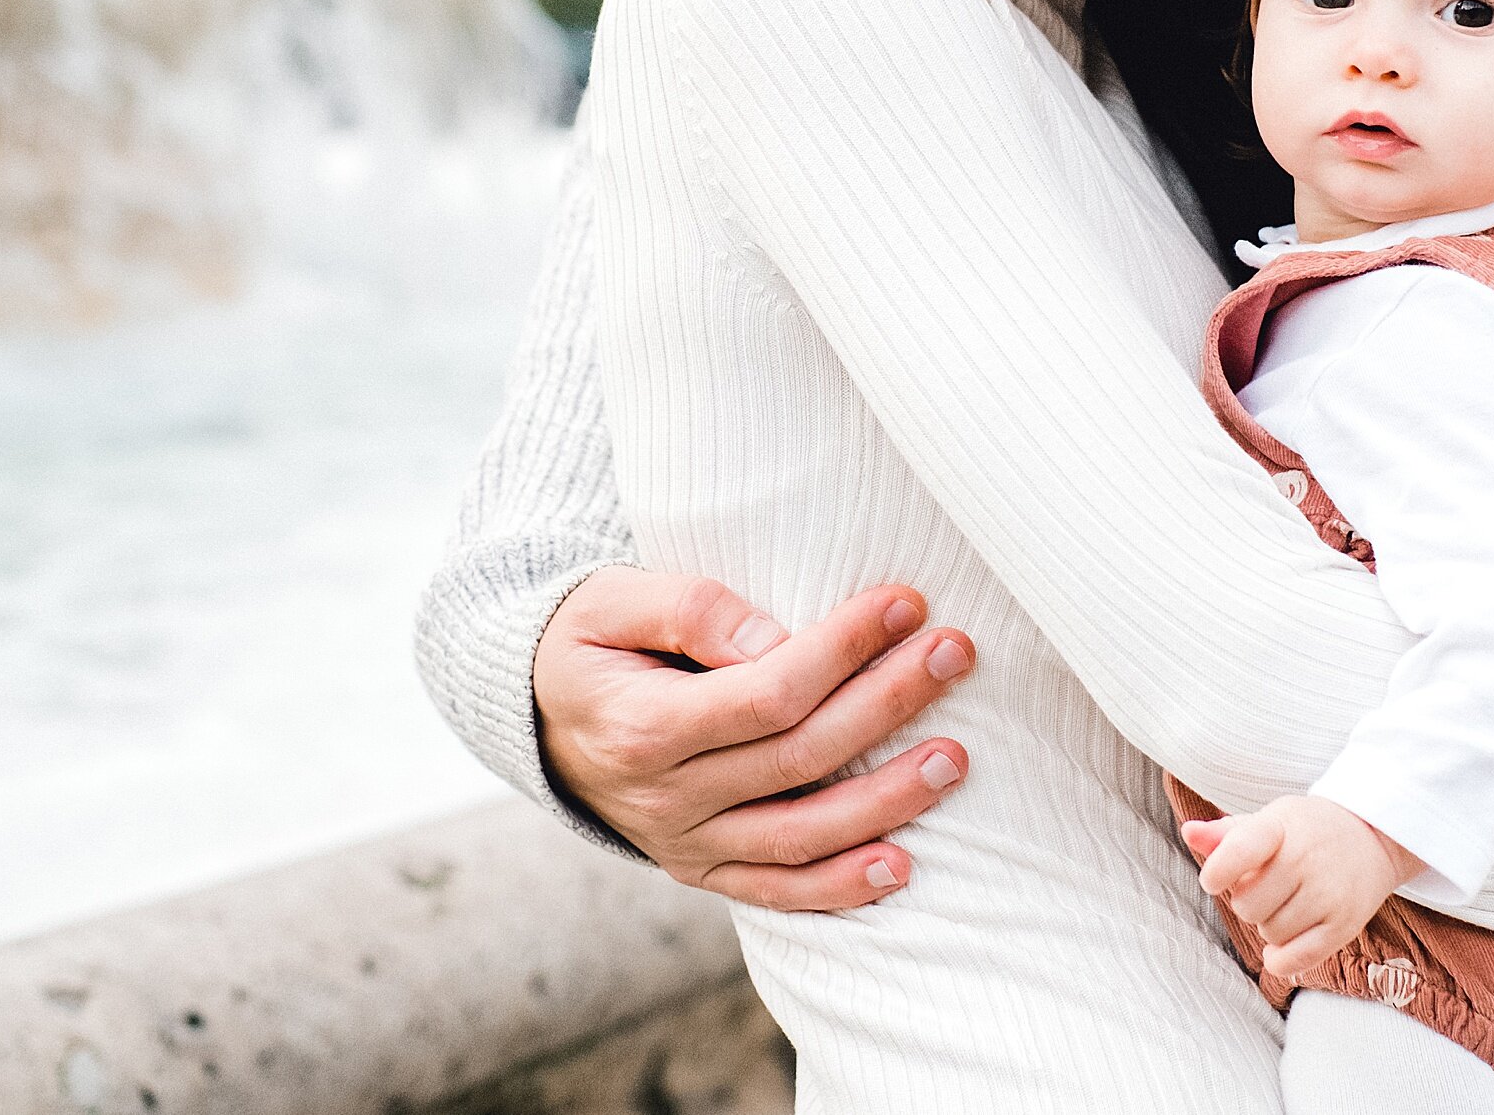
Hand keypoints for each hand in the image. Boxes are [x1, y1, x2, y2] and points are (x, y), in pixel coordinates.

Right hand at [533, 568, 976, 909]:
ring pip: (802, 834)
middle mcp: (666, 799)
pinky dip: (842, 886)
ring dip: (887, 800)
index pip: (767, 694)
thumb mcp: (608, 602)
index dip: (842, 650)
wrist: (537, 717)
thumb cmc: (587, 642)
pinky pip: (779, 891)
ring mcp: (685, 845)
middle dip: (888, 703)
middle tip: (957, 653)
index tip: (906, 603)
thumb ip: (689, 609)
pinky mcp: (703, 871)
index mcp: (643, 727)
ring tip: (954, 757)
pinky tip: (904, 864)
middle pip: (800, 757)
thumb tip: (774, 638)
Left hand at [1182, 796, 1418, 980]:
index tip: (1213, 881)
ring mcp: (1327, 894)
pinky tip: (1279, 948)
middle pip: (1246, 906)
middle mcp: (1305, 859)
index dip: (1218, 871)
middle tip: (1269, 888)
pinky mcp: (1344, 926)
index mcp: (1280, 827)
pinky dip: (1280, 960)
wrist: (1373, 837)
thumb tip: (1189, 833)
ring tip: (1288, 903)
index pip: (1239, 850)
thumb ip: (1226, 834)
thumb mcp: (1270, 821)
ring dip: (1269, 925)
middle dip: (1248, 902)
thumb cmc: (1307, 831)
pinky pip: (1295, 959)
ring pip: (1270, 934)